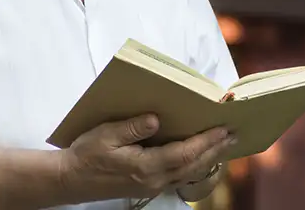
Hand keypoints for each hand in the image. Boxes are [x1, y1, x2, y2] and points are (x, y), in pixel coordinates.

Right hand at [61, 114, 235, 201]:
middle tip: (234, 135)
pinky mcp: (148, 186)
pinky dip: (195, 165)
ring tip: (224, 144)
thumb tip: (155, 119)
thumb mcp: (105, 134)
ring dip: (209, 159)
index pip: (185, 153)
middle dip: (215, 150)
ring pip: (189, 173)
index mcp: (146, 166)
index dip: (206, 141)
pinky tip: (200, 156)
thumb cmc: (86, 154)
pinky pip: (180, 176)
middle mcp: (154, 180)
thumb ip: (132, 127)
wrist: (70, 180)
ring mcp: (152, 185)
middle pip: (193, 166)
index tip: (224, 128)